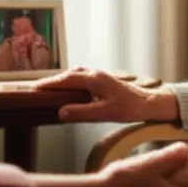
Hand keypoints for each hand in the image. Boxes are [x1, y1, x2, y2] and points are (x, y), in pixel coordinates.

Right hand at [32, 67, 177, 122]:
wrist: (152, 103)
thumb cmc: (131, 108)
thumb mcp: (105, 113)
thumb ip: (82, 112)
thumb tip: (61, 112)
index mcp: (95, 79)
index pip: (66, 79)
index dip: (50, 83)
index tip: (35, 88)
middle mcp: (97, 73)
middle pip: (70, 74)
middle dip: (54, 81)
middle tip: (39, 88)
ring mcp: (103, 76)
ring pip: (78, 74)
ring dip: (65, 80)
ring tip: (52, 89)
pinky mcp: (107, 80)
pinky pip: (85, 77)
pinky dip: (74, 81)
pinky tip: (74, 90)